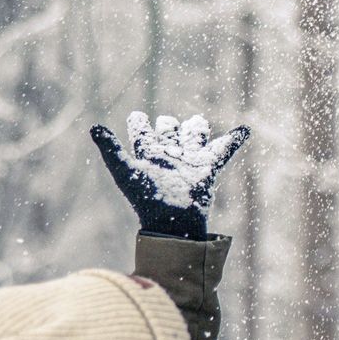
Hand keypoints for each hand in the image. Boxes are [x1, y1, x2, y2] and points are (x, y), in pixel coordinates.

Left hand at [91, 113, 250, 239]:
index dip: (139, 124)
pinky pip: (224, 151)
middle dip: (169, 126)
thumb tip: (94, 126)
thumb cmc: (147, 199)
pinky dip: (235, 140)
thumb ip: (111, 149)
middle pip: (170, 133)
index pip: (142, 133)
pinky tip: (245, 129)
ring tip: (196, 121)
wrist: (174, 221)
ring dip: (196, 128)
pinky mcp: (208, 169)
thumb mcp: (125, 172)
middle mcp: (169, 156)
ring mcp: (189, 161)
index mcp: (148, 156)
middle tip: (167, 123)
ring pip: (194, 138)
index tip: (138, 118)